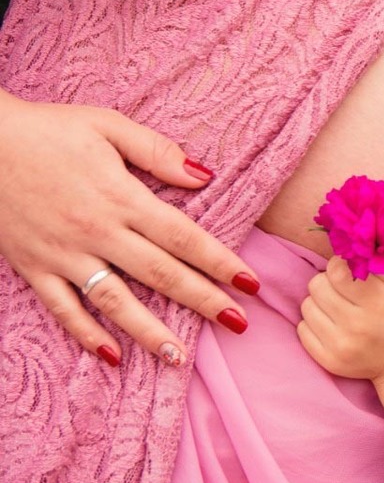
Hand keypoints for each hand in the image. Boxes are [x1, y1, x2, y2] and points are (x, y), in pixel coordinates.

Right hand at [0, 90, 260, 365]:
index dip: (219, 262)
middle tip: (238, 324)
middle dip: (202, 301)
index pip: (183, 236)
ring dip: (149, 331)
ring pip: (114, 301)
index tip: (251, 283)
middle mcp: (96, 231)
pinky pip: (63, 307)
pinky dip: (85, 334)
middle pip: (160, 274)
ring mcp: (63, 253)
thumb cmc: (48, 129)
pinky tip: (111, 357)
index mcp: (121, 196)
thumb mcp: (107, 125)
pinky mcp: (33, 266)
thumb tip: (204, 176)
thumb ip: (157, 151)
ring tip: (179, 357)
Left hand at [298, 257, 383, 383]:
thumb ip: (378, 266)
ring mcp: (340, 346)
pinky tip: (332, 324)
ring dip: (320, 302)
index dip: (339, 264)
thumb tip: (352, 247)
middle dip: (328, 281)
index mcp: (379, 303)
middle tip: (343, 289)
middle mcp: (357, 325)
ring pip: (307, 306)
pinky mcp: (328, 361)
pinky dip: (314, 323)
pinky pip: (302, 329)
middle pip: (317, 285)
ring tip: (338, 307)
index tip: (348, 269)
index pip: (337, 271)